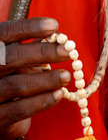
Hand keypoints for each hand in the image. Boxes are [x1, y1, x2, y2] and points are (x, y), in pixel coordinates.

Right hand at [0, 17, 70, 139]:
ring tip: (67, 76)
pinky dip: (42, 101)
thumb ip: (35, 45)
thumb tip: (59, 35)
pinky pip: (19, 109)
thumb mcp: (20, 58)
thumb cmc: (14, 77)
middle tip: (68, 51)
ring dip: (46, 80)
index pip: (6, 32)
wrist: (1, 114)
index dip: (29, 27)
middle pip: (12, 57)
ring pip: (17, 84)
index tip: (54, 25)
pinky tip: (59, 94)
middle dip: (43, 52)